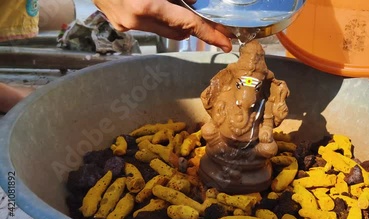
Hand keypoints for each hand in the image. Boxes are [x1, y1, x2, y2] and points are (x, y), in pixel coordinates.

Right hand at [92, 0, 231, 51]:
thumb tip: (197, 0)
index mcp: (146, 6)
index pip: (189, 24)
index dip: (211, 33)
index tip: (227, 43)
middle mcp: (136, 20)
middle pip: (179, 31)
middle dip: (193, 25)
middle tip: (204, 16)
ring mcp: (125, 25)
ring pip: (164, 29)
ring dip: (175, 20)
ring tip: (171, 2)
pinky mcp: (119, 24)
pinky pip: (148, 25)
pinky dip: (157, 16)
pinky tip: (152, 2)